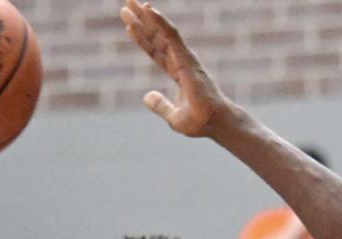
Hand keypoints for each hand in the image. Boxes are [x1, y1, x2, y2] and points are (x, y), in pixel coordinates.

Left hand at [120, 0, 232, 135]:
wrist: (214, 122)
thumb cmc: (199, 122)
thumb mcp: (173, 116)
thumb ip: (160, 105)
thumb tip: (146, 96)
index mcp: (178, 72)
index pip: (156, 51)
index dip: (142, 38)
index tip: (129, 25)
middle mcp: (181, 61)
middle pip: (156, 37)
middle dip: (141, 21)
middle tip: (127, 3)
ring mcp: (184, 58)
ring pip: (162, 32)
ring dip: (146, 17)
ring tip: (130, 2)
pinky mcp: (187, 58)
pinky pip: (171, 36)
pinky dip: (160, 23)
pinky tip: (148, 11)